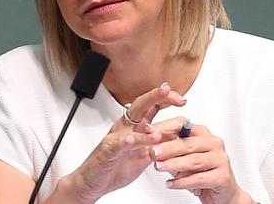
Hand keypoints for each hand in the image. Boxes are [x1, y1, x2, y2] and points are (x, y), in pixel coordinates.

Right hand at [62, 83, 185, 202]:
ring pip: (130, 126)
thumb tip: (180, 133)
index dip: (166, 99)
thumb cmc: (116, 166)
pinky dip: (125, 142)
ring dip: (145, 128)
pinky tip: (130, 140)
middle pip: (141, 106)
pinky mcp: (107, 152)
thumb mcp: (145, 154)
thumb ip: (161, 142)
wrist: (93, 181)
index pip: (152, 106)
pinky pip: (117, 145)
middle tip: (168, 91)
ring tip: (158, 131)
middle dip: (155, 97)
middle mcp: (126, 127)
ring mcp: (116, 138)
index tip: (181, 99)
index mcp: (135, 126)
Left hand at [150, 118, 253, 203]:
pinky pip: (199, 179)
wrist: (222, 194)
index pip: (183, 125)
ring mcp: (220, 159)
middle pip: (188, 143)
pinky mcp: (222, 176)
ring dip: (173, 164)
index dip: (165, 128)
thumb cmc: (201, 172)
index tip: (149, 132)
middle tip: (153, 152)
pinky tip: (171, 183)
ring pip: (193, 161)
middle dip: (168, 148)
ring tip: (159, 167)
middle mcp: (214, 143)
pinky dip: (182, 182)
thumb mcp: (182, 157)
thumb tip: (149, 142)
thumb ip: (169, 149)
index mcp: (203, 134)